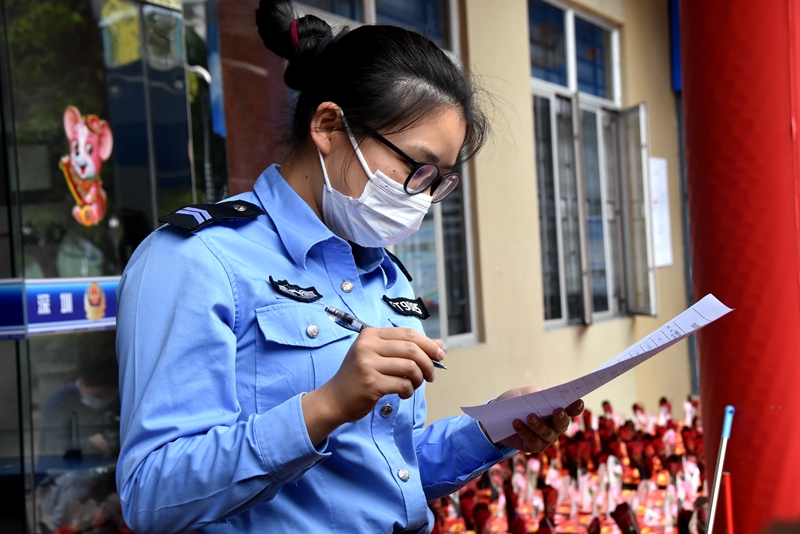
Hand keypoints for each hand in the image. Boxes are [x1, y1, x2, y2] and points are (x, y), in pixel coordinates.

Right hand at [302, 327, 444, 444]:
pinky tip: (403, 393)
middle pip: (412, 349)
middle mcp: (368, 346)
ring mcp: (368, 364)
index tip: (440, 355)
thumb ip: (406, 349)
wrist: (335, 399)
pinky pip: (403, 384)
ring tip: (415, 385)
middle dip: (428, 363)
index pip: (408, 333)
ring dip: (419, 379)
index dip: (428, 344)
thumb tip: (438, 345)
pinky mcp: (371, 383)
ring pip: (410, 367)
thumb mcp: (379, 357)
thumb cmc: (359, 377)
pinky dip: (409, 390)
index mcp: (370, 335)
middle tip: (431, 375)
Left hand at [492, 386, 583, 452]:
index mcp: (556, 411)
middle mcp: (554, 427)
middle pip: (563, 424)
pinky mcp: (532, 446)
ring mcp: (545, 438)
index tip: (578, 401)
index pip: (570, 410)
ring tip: (530, 416)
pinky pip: (532, 440)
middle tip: (558, 411)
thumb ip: (535, 395)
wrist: (497, 417)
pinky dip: (525, 431)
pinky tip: (516, 423)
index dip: (576, 407)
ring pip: (547, 434)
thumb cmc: (515, 404)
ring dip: (539, 425)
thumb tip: (543, 398)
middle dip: (561, 418)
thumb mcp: (524, 395)